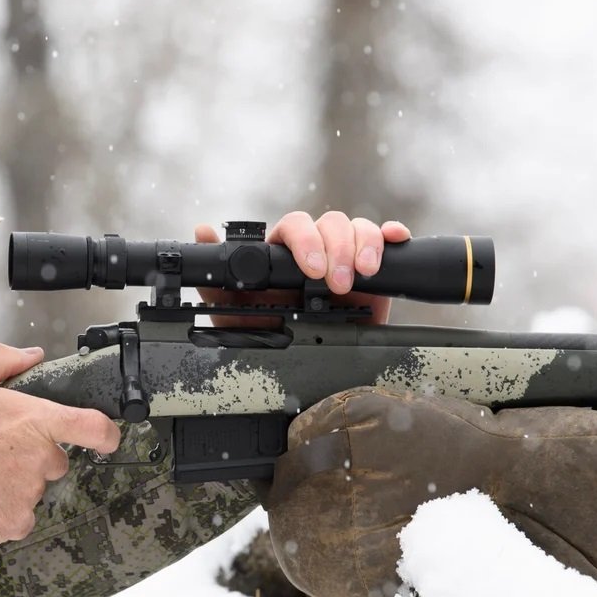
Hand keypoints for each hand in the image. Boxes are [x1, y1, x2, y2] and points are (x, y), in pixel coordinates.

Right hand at [0, 343, 120, 544]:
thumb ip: (2, 361)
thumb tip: (32, 356)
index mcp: (35, 420)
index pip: (92, 427)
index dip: (107, 433)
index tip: (106, 437)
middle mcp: (40, 459)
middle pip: (55, 459)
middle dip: (33, 456)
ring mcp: (30, 494)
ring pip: (34, 488)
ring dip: (15, 482)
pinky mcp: (15, 523)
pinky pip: (19, 516)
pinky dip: (2, 509)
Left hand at [194, 211, 411, 324]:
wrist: (303, 373)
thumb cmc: (267, 337)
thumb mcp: (236, 313)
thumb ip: (216, 279)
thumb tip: (201, 233)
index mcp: (283, 254)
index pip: (295, 228)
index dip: (305, 241)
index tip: (311, 269)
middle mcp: (315, 249)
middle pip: (330, 223)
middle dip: (336, 250)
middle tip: (337, 284)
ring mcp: (344, 256)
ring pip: (358, 227)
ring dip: (362, 247)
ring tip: (361, 277)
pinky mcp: (372, 270)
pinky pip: (384, 239)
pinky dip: (390, 235)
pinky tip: (396, 240)